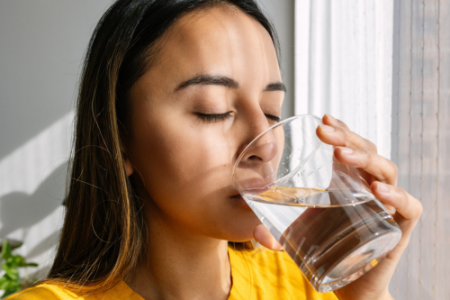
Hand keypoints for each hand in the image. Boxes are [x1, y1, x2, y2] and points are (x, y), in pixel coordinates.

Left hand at [253, 114, 422, 299]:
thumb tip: (254, 232)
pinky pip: (408, 206)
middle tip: (324, 131)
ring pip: (386, 171)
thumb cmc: (329, 250)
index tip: (322, 118)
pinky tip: (376, 191)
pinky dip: (397, 196)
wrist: (351, 283)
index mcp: (347, 182)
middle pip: (367, 151)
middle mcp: (369, 188)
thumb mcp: (301, 235)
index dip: (340, 129)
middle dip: (346, 138)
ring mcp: (386, 205)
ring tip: (341, 154)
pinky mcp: (398, 227)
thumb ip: (277, 233)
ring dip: (365, 159)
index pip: (349, 147)